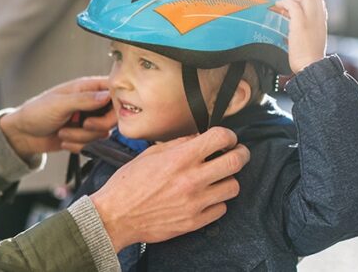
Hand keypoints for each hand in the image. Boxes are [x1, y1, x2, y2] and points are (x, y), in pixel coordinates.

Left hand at [0, 77, 115, 156]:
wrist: (22, 135)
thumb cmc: (35, 112)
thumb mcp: (59, 104)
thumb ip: (84, 100)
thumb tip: (107, 95)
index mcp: (86, 87)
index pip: (114, 90)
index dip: (115, 102)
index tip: (103, 112)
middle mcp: (91, 103)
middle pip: (114, 115)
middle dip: (98, 125)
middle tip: (83, 125)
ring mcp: (89, 120)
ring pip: (103, 133)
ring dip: (82, 138)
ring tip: (63, 132)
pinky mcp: (84, 137)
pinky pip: (93, 145)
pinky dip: (78, 146)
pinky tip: (63, 141)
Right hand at [89, 127, 248, 251]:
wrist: (116, 216)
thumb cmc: (128, 184)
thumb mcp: (149, 154)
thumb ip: (177, 144)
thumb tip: (199, 137)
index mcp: (180, 158)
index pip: (220, 138)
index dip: (229, 135)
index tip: (227, 138)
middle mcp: (191, 179)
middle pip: (236, 162)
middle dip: (241, 153)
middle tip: (237, 153)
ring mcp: (195, 202)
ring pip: (233, 186)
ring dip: (228, 179)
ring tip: (218, 178)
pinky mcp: (195, 221)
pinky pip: (221, 208)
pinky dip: (217, 201)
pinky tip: (206, 197)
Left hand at [275, 0, 327, 73]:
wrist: (311, 67)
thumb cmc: (310, 60)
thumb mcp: (313, 41)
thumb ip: (309, 32)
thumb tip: (297, 29)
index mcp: (322, 23)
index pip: (320, 2)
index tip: (297, 4)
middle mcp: (319, 19)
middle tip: (290, 1)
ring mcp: (310, 21)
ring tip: (284, 4)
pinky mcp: (300, 24)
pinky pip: (293, 5)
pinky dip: (285, 2)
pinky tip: (278, 5)